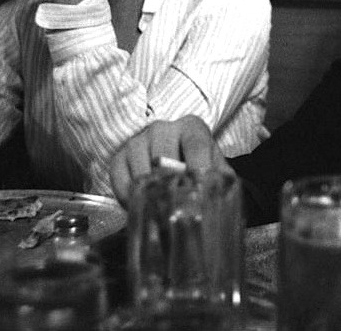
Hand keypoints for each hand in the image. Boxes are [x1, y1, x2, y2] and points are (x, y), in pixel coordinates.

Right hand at [108, 115, 227, 204]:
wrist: (174, 159)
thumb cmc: (198, 164)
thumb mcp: (215, 168)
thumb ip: (220, 180)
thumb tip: (221, 199)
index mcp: (192, 128)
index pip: (196, 144)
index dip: (198, 167)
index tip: (199, 188)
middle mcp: (163, 129)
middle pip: (164, 158)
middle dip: (172, 186)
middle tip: (179, 209)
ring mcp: (138, 141)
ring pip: (142, 171)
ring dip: (150, 195)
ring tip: (162, 212)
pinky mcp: (119, 157)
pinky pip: (121, 180)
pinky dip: (129, 198)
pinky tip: (142, 207)